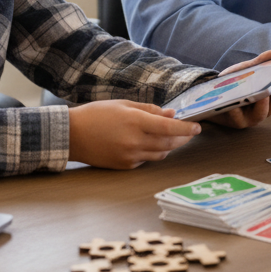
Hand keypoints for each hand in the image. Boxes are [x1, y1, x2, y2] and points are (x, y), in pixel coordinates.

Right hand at [67, 100, 199, 168]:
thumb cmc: (96, 114)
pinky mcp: (125, 166)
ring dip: (169, 146)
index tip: (197, 127)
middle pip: (168, 143)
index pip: (169, 128)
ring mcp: (130, 156)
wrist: (72, 135)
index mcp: (135, 122)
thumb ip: (150, 110)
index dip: (186, 129)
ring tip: (172, 136)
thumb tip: (171, 114)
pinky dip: (153, 152)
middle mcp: (134, 141)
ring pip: (160, 153)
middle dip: (182, 138)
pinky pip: (147, 159)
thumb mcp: (124, 104)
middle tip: (189, 131)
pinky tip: (150, 143)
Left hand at [209, 49, 270, 128]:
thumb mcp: (247, 70)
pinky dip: (237, 109)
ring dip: (262, 104)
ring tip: (261, 94)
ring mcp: (252, 117)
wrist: (215, 99)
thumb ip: (260, 62)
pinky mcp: (237, 122)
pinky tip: (234, 99)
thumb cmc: (235, 84)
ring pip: (262, 114)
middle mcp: (266, 108)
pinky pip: (238, 117)